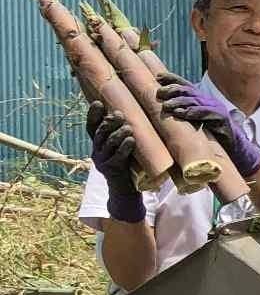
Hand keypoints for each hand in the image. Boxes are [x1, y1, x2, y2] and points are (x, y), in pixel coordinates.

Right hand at [87, 103, 144, 222]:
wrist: (125, 191)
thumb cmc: (128, 165)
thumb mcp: (123, 147)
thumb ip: (124, 134)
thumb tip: (133, 112)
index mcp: (98, 144)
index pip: (91, 127)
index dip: (93, 115)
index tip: (97, 102)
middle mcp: (96, 151)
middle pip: (99, 133)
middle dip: (108, 122)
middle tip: (120, 114)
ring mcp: (101, 161)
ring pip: (107, 144)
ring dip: (118, 134)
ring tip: (128, 127)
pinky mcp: (110, 170)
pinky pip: (116, 157)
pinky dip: (124, 147)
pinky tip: (131, 140)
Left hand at [158, 76, 259, 177]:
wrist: (234, 146)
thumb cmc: (212, 134)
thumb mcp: (195, 121)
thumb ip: (184, 112)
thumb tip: (162, 107)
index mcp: (201, 100)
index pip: (186, 85)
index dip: (173, 79)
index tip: (158, 76)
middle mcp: (208, 101)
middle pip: (189, 90)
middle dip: (173, 89)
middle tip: (159, 93)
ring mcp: (216, 109)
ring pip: (196, 101)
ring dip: (180, 102)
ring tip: (167, 105)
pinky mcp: (222, 119)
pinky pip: (207, 113)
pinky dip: (195, 112)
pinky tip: (184, 114)